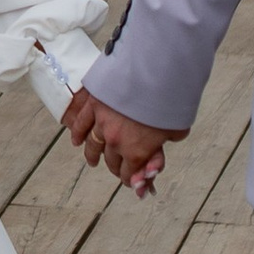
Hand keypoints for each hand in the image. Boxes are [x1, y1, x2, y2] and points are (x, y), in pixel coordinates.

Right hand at [63, 89, 180, 196]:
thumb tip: (156, 157)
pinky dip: (77, 134)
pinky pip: (80, 124)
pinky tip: (76, 142)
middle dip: (117, 168)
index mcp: (136, 151)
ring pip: (93, 145)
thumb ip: (165, 146)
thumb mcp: (177, 130)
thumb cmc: (170, 100)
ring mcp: (101, 123)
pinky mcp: (93, 105)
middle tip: (120, 168)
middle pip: (112, 162)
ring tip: (93, 161)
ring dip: (93, 156)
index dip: (133, 180)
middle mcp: (116, 141)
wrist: (154, 71)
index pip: (129, 175)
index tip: (135, 182)